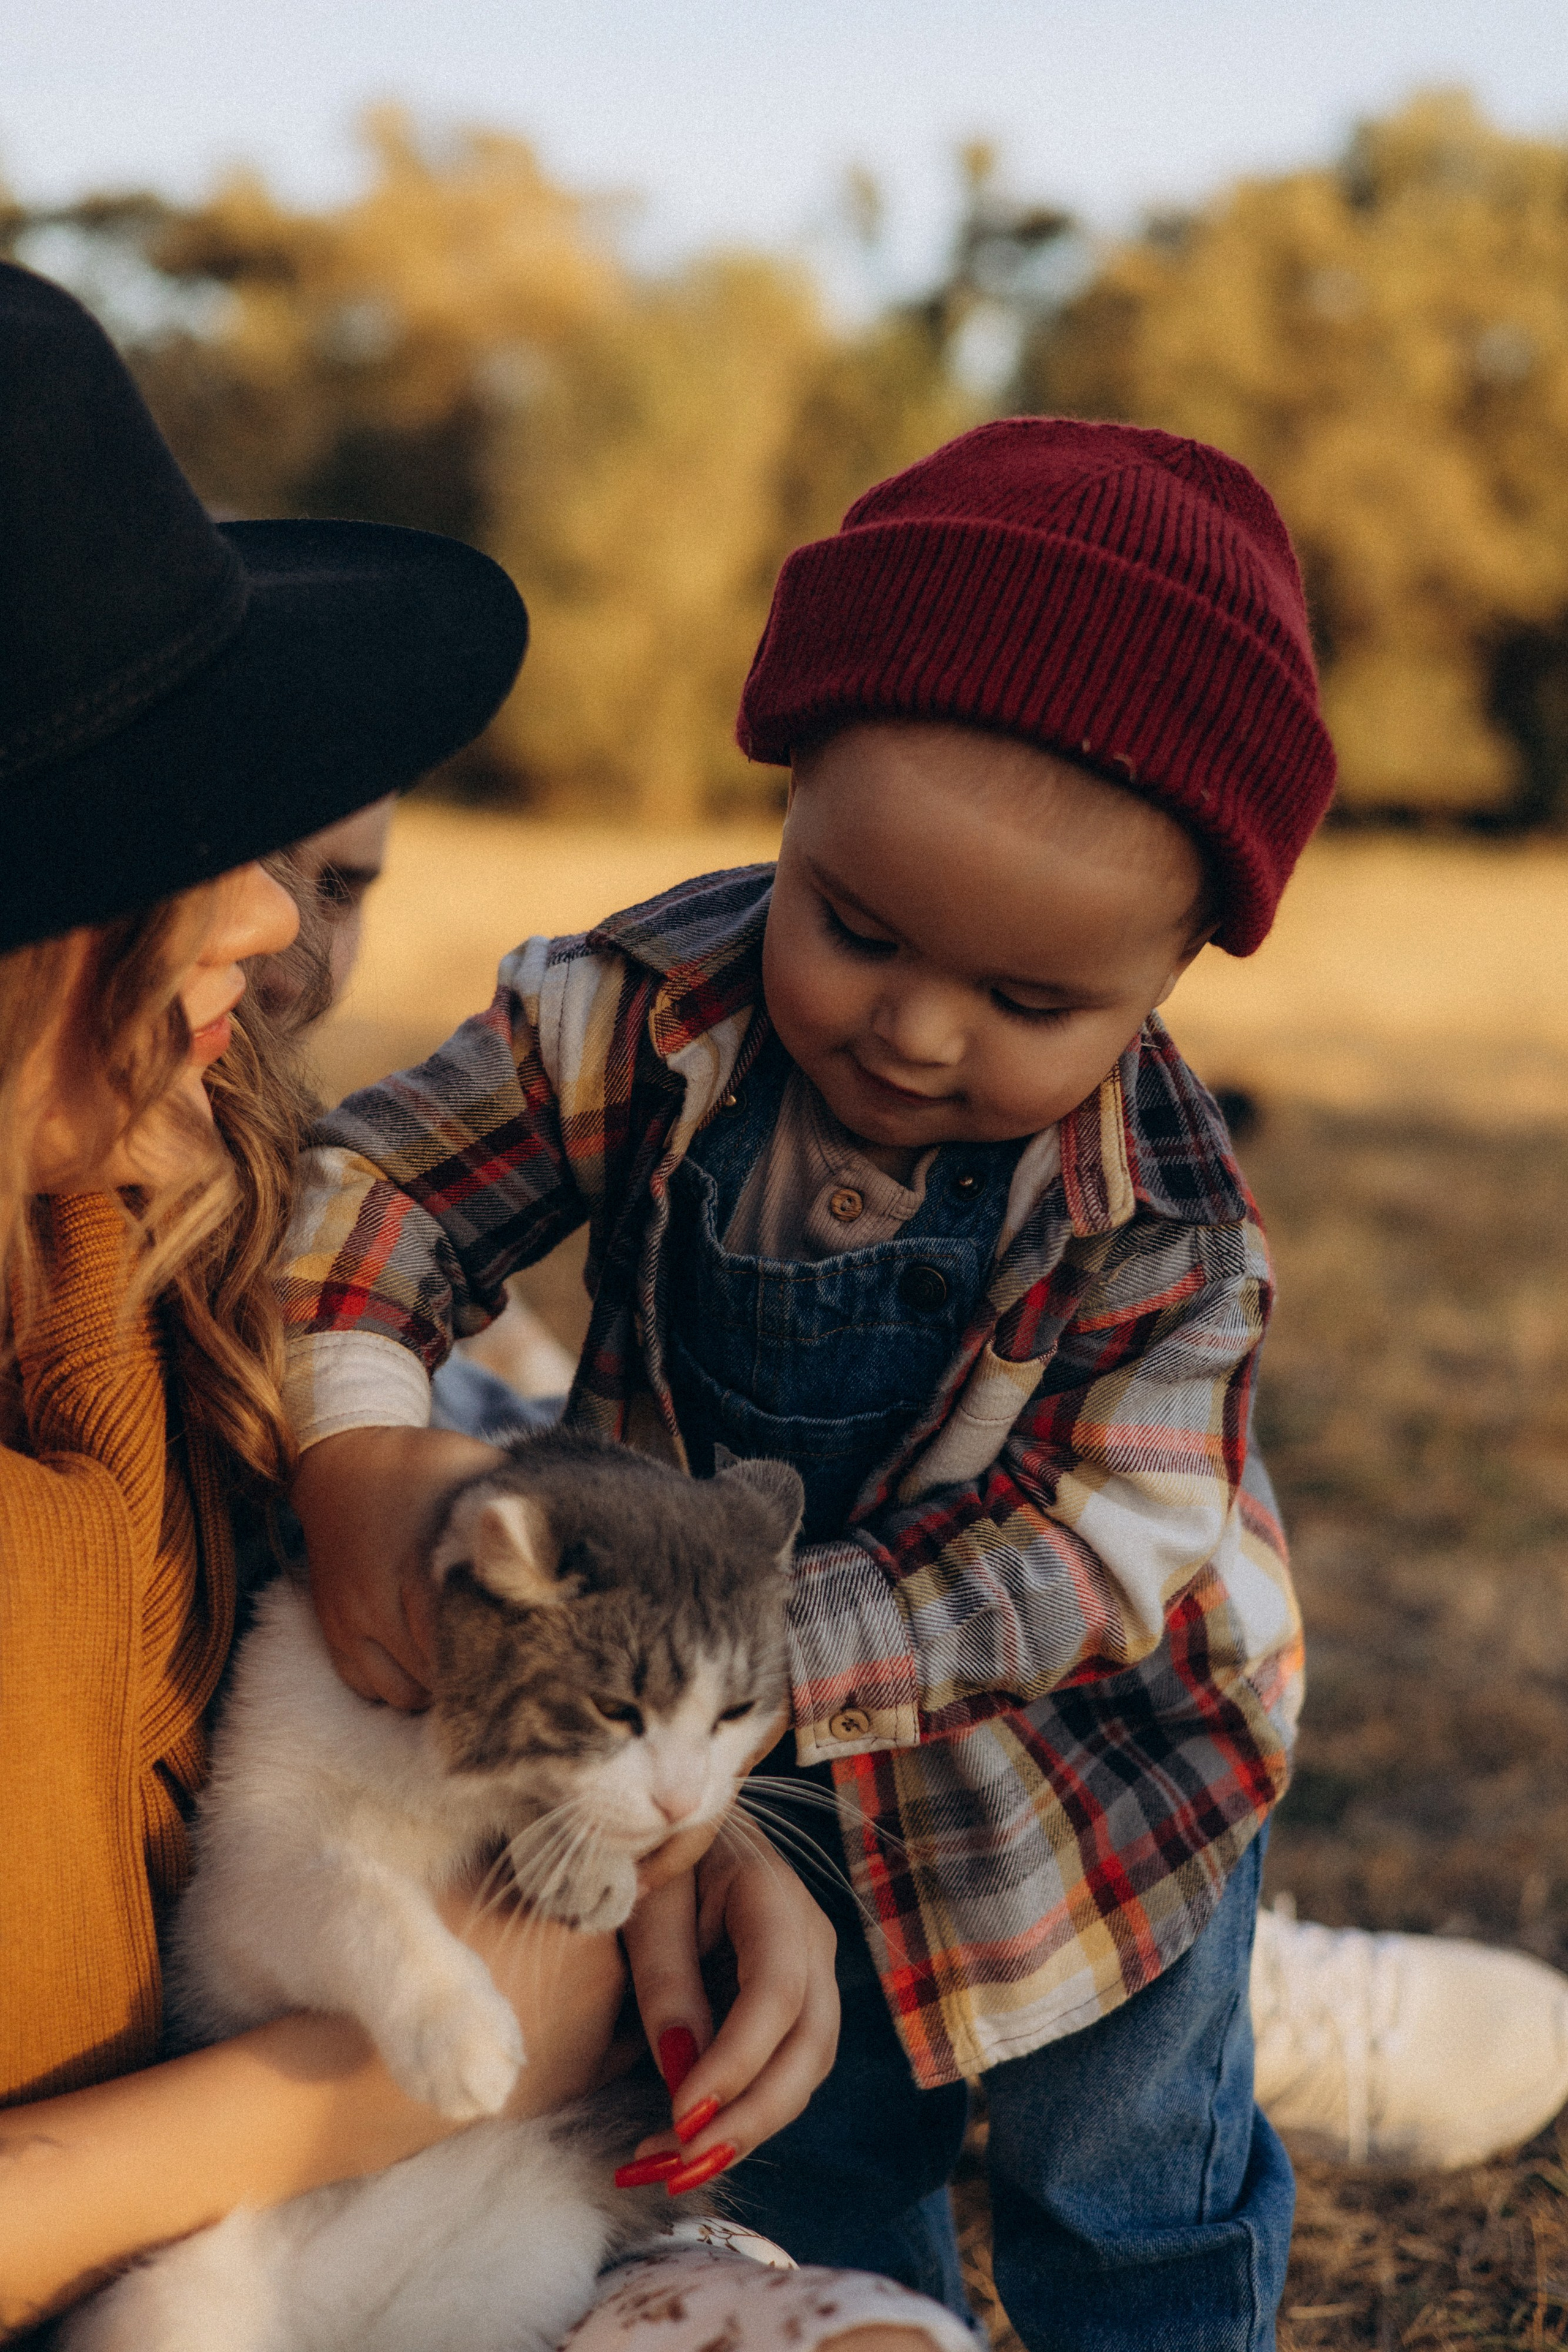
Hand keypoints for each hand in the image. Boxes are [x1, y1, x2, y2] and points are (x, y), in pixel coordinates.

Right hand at [292, 1425, 503, 1707]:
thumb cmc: (419, 1468)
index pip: (458, 1637)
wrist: (340, 1463)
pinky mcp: (332, 1628)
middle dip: (471, 1676)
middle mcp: (377, 1597)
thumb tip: (569, 1536)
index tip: (526, 1652)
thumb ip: (516, 1506)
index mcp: (418, 1561)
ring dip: (434, 1688)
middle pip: (432, 1673)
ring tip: (463, 1666)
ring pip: (399, 1692)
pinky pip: (364, 1685)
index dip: (495, 1655)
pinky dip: (394, 1686)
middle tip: (504, 1666)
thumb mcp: (471, 1470)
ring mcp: (350, 1618)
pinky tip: (421, 1664)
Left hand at [616, 1828, 838, 2195]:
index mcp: (774, 1896)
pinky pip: (784, 2070)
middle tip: (679, 2167)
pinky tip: (687, 2142)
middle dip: (750, 2117)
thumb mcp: (648, 1902)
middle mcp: (809, 1940)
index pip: (775, 1992)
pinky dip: (743, 2114)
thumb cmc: (659, 1858)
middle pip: (809, 2044)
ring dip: (746, 2128)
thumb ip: (664, 1976)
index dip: (737, 2061)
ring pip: (805, 2070)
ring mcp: (811, 1974)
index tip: (682, 2116)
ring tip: (671, 2167)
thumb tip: (683, 2071)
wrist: (682, 1830)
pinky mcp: (795, 2005)